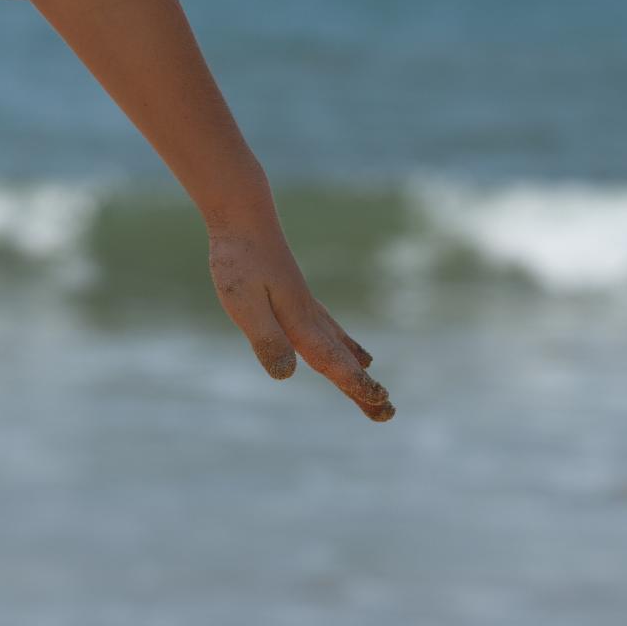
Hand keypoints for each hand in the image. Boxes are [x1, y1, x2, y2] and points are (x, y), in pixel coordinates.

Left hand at [207, 225, 393, 419]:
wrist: (242, 215)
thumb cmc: (239, 260)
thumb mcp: (243, 303)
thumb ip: (266, 338)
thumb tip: (287, 374)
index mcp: (299, 324)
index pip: (332, 362)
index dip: (354, 385)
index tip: (380, 404)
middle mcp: (308, 315)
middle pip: (340, 358)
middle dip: (361, 385)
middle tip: (386, 411)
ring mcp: (303, 302)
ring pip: (335, 339)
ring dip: (352, 361)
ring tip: (368, 374)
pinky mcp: (293, 292)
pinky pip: (325, 323)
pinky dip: (340, 337)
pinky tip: (340, 339)